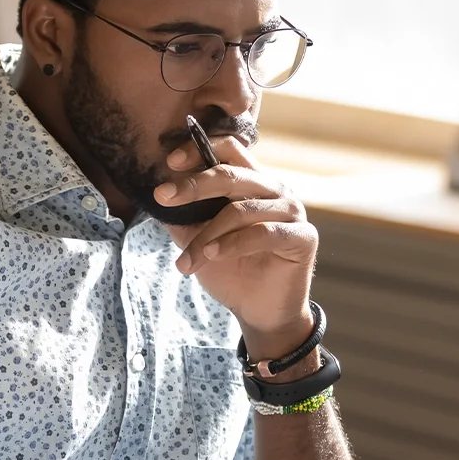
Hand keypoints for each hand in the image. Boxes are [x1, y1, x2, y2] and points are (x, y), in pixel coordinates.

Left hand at [156, 135, 317, 357]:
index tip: (170, 162)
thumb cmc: (231, 270)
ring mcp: (291, 211)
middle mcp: (274, 190)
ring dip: (207, 234)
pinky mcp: (302, 236)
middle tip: (163, 197)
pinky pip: (263, 233)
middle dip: (194, 185)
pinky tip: (212, 255)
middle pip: (231, 174)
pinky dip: (232, 244)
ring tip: (187, 259)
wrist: (258, 311)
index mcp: (252, 182)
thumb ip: (183, 216)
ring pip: (241, 209)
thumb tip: (156, 195)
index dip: (200, 148)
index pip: (230, 150)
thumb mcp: (198, 239)